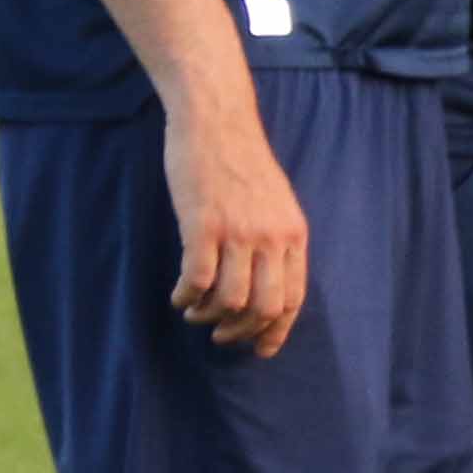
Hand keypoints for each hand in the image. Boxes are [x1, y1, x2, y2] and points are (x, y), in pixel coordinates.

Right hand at [162, 96, 310, 354]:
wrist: (216, 122)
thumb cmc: (241, 163)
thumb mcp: (276, 202)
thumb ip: (276, 239)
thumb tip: (268, 283)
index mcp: (293, 234)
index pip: (293, 298)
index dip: (276, 331)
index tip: (260, 349)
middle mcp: (271, 237)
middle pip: (264, 307)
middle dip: (241, 331)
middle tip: (221, 335)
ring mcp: (238, 232)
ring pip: (229, 300)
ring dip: (208, 316)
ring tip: (195, 311)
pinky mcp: (203, 225)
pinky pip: (196, 280)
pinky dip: (185, 297)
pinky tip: (178, 296)